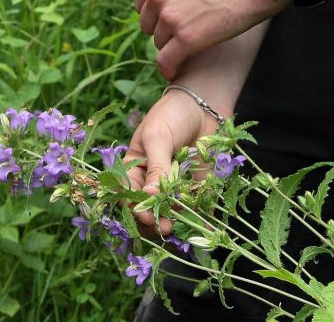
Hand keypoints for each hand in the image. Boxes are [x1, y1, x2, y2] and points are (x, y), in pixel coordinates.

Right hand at [124, 90, 218, 235]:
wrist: (204, 103)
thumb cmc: (171, 115)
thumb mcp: (157, 138)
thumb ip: (155, 168)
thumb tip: (148, 196)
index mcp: (135, 168)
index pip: (129, 193)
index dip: (134, 207)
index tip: (145, 216)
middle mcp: (153, 180)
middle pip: (149, 208)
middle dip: (155, 220)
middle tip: (165, 228)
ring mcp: (176, 185)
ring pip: (172, 211)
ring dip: (176, 222)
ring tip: (182, 230)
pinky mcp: (198, 187)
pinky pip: (198, 207)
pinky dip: (201, 219)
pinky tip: (205, 229)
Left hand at [134, 0, 288, 78]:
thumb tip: (170, 7)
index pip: (142, 5)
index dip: (156, 16)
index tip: (168, 23)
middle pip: (149, 26)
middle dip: (165, 31)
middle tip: (187, 31)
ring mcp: (170, 17)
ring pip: (159, 44)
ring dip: (173, 47)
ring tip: (195, 43)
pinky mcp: (186, 38)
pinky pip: (166, 61)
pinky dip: (169, 69)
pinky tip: (174, 73)